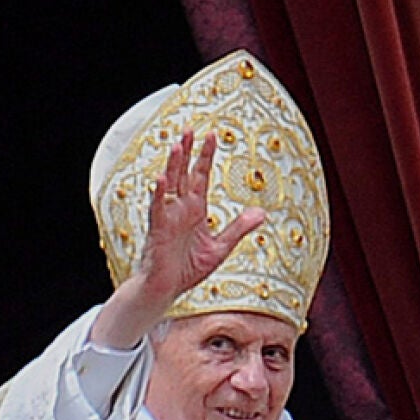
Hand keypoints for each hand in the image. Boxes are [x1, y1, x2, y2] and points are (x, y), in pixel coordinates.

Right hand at [91, 130, 265, 348]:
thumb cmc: (188, 269)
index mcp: (195, 210)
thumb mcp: (220, 247)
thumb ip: (238, 228)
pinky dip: (159, 194)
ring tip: (177, 145)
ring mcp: (168, 217)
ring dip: (173, 166)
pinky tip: (161, 179)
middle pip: (183, 174)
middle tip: (191, 129)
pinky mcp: (158, 230)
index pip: (200, 177)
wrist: (167, 290)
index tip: (212, 136)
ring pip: (170, 185)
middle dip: (187, 152)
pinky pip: (158, 209)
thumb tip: (261, 213)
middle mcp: (180, 209)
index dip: (205, 156)